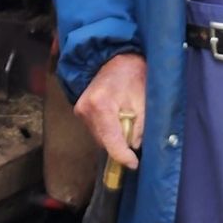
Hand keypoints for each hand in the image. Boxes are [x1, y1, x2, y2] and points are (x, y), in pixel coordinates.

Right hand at [73, 52, 145, 170]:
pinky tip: (117, 119)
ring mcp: (80, 111)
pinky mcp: (79, 111)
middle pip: (103, 142)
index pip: (110, 141)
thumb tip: (134, 147)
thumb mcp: (143, 100)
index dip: (123, 156)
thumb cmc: (132, 75)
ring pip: (99, 138)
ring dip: (113, 138)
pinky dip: (107, 131)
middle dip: (120, 145)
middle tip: (135, 139)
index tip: (134, 163)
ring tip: (127, 123)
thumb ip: (140, 126)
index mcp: (101, 105)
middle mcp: (85, 109)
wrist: (114, 58)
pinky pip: (95, 130)